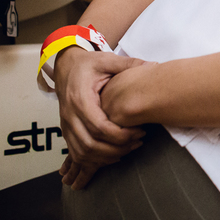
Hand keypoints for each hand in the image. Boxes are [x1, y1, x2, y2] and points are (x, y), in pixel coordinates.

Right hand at [54, 48, 147, 183]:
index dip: (120, 135)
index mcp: (80, 99)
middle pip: (90, 145)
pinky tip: (113, 154)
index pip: (99, 127)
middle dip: (116, 148)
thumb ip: (129, 64)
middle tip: (137, 142)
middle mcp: (70, 115)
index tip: (139, 132)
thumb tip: (154, 65)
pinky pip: (77, 152)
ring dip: (106, 157)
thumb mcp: (107, 60)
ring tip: (129, 148)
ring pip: (83, 152)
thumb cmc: (87, 64)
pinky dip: (94, 159)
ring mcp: (66, 125)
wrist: (66, 66)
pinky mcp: (67, 131)